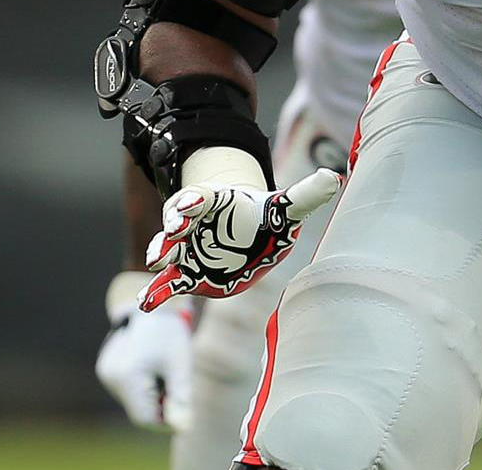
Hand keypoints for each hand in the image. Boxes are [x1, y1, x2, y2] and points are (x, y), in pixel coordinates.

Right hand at [95, 270, 194, 429]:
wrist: (151, 305)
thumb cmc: (169, 333)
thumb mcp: (181, 365)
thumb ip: (181, 398)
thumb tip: (183, 428)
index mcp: (127, 375)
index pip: (145, 418)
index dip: (166, 420)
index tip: (183, 410)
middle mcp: (110, 376)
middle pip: (138, 410)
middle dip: (160, 405)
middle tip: (176, 384)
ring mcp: (105, 372)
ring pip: (133, 400)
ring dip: (152, 395)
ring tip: (164, 369)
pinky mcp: (106, 368)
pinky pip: (128, 389)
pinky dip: (143, 385)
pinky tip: (153, 365)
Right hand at [140, 162, 340, 310]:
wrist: (247, 235)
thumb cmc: (264, 218)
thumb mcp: (285, 207)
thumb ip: (305, 196)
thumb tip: (333, 179)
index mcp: (217, 201)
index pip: (204, 196)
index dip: (198, 198)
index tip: (195, 201)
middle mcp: (196, 222)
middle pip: (179, 219)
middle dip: (176, 223)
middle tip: (176, 227)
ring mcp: (187, 247)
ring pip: (168, 248)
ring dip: (161, 252)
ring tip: (157, 261)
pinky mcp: (185, 272)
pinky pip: (167, 282)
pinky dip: (156, 292)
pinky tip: (147, 303)